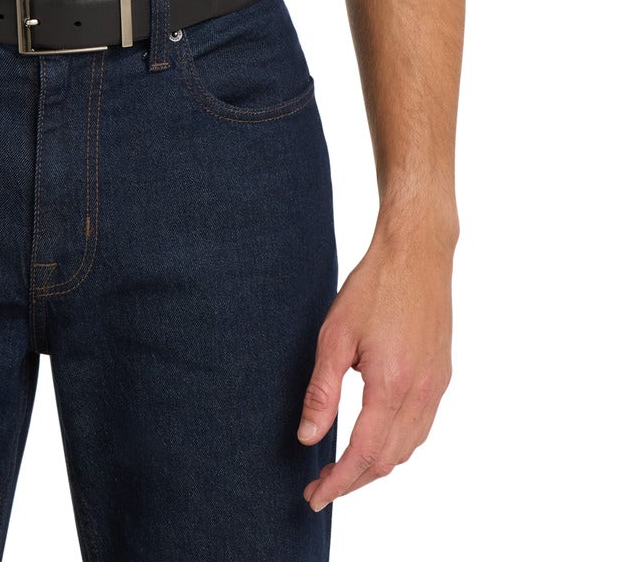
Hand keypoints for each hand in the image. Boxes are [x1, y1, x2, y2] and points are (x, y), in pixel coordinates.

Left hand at [297, 225, 453, 514]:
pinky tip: (376, 439)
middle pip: (388, 460)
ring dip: (376, 466)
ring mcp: (437, 387)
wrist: (418, 254)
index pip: (364, 454)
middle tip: (322, 485)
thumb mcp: (335, 335)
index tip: (315, 495)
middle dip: (354, 480)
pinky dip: (397, 445)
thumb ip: (322, 391)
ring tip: (343, 468)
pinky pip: (421, 428)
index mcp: (392, 385)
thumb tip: (308, 438)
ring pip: (408, 448)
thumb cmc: (373, 287)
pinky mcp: (441, 376)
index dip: (338, 482)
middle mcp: (421, 393)